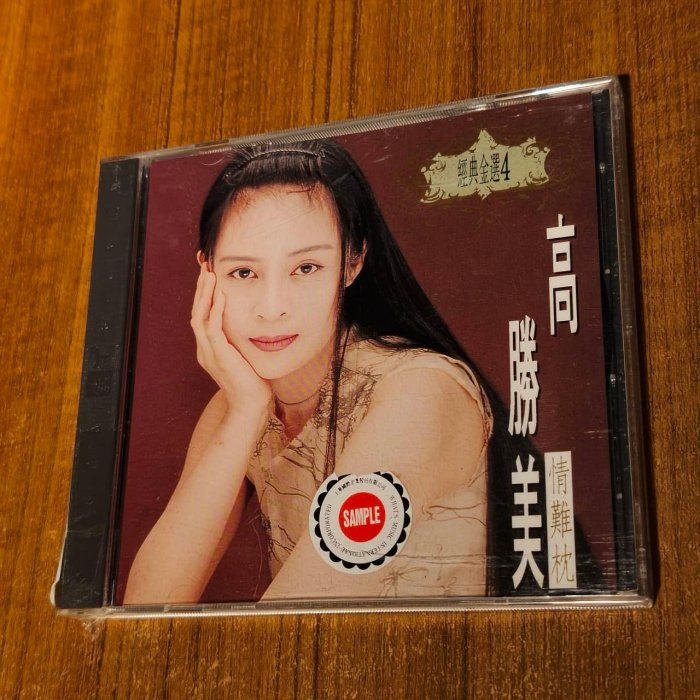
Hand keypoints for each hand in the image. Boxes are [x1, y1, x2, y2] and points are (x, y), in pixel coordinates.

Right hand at [190, 264, 271, 417]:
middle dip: (200, 288)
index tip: (209, 274)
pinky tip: (220, 295)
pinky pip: (213, 328)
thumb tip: (253, 326)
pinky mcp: (219, 356)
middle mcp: (204, 349)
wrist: (250, 406)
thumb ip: (241, 342)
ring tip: (209, 274)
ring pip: (200, 317)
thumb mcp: (245, 357)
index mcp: (209, 349)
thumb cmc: (253, 383)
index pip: (202, 315)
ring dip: (204, 294)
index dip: (204, 294)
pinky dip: (215, 310)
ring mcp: (209, 353)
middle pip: (196, 311)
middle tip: (204, 264)